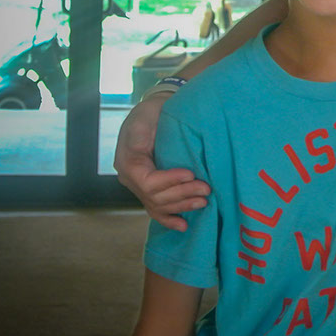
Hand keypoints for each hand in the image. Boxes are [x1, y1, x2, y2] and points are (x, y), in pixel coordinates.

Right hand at [115, 92, 210, 230]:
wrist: (154, 110)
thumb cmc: (153, 112)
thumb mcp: (146, 116)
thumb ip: (143, 135)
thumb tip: (151, 151)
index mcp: (128, 162)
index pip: (148, 182)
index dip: (170, 181)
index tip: (190, 173)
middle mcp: (131, 179)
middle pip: (156, 197)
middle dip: (182, 194)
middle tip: (206, 188)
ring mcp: (140, 186)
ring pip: (159, 206)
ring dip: (181, 206)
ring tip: (203, 202)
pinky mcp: (150, 188)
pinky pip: (156, 209)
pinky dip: (169, 219)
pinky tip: (183, 225)